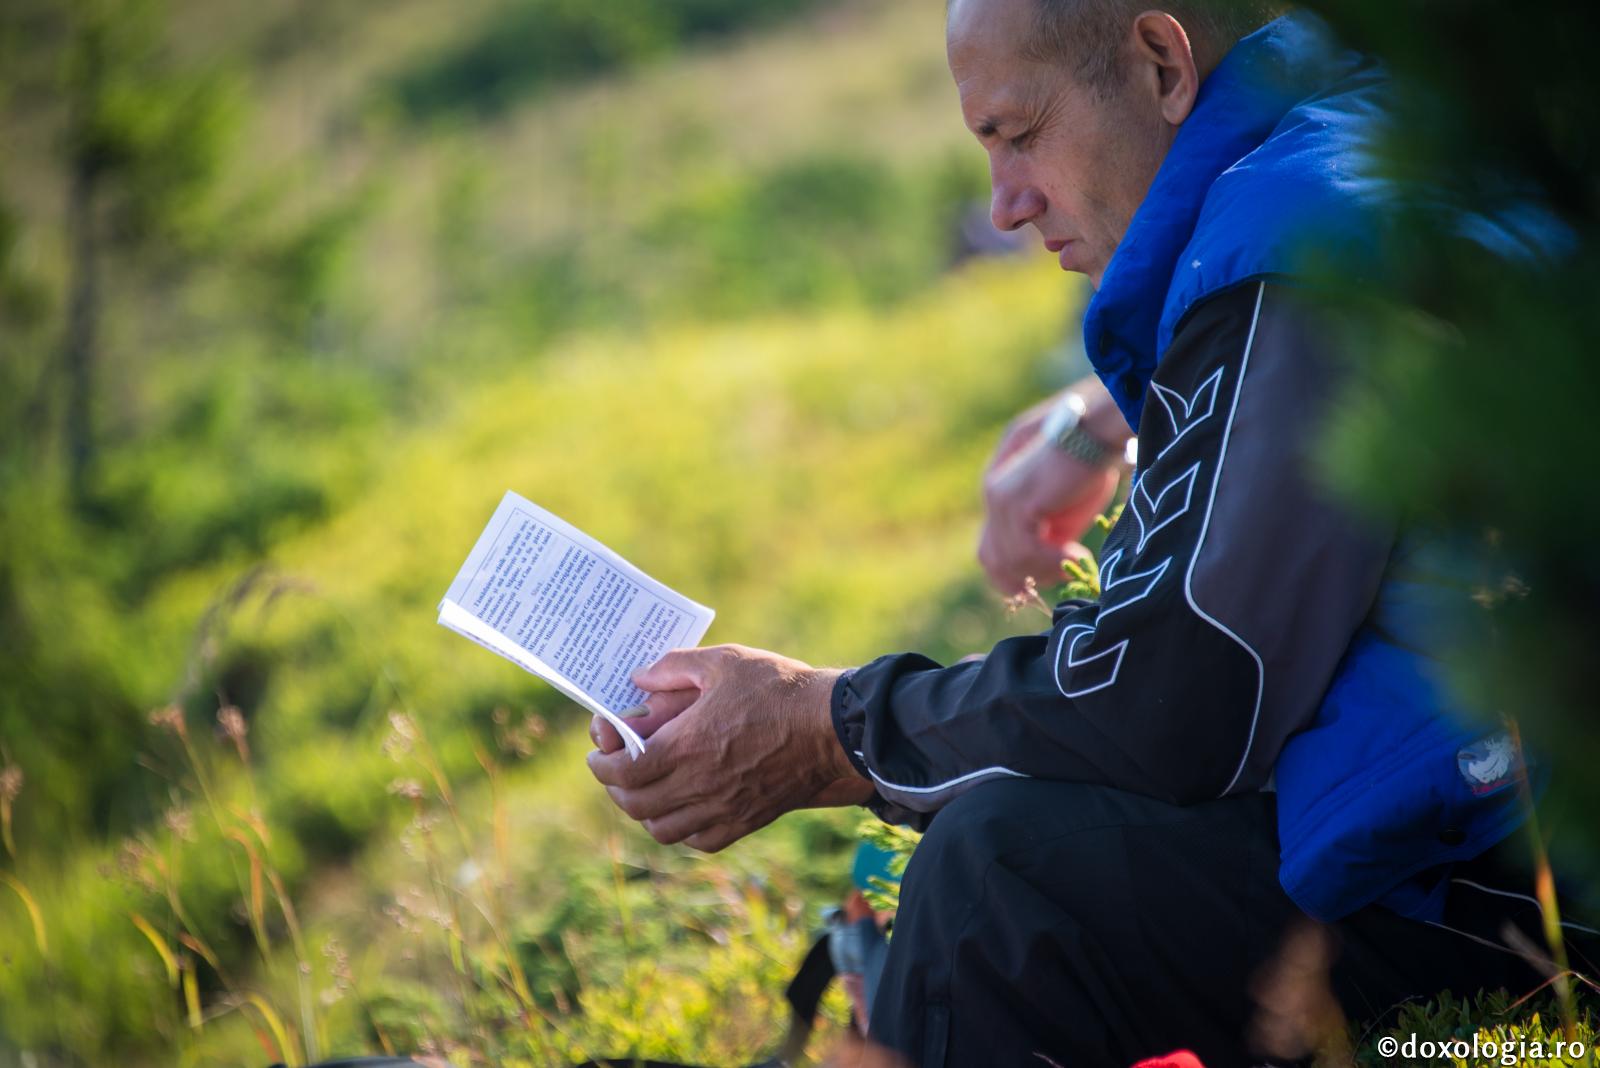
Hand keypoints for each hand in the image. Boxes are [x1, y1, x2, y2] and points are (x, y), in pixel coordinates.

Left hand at [586, 645, 873, 851]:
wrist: (833, 730)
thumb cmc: (778, 689)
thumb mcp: (724, 662)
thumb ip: (673, 667)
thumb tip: (638, 679)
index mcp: (686, 745)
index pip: (623, 770)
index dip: (602, 764)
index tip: (600, 752)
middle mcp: (698, 785)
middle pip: (635, 803)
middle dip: (616, 785)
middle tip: (616, 767)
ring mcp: (722, 809)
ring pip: (662, 829)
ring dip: (644, 810)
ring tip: (647, 787)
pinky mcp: (744, 822)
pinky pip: (698, 840)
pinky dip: (681, 828)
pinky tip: (684, 806)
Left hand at [978, 393, 1120, 595]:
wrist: (1100, 424)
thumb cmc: (1092, 455)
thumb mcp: (1065, 501)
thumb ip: (1049, 528)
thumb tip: (1049, 563)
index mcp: (999, 487)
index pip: (992, 546)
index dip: (1019, 570)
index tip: (1055, 576)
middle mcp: (991, 490)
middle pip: (991, 558)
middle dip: (1023, 579)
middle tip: (1061, 579)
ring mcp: (999, 496)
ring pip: (1007, 559)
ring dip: (1043, 572)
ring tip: (1076, 563)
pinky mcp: (1016, 501)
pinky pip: (1025, 550)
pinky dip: (1052, 562)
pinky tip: (1077, 556)